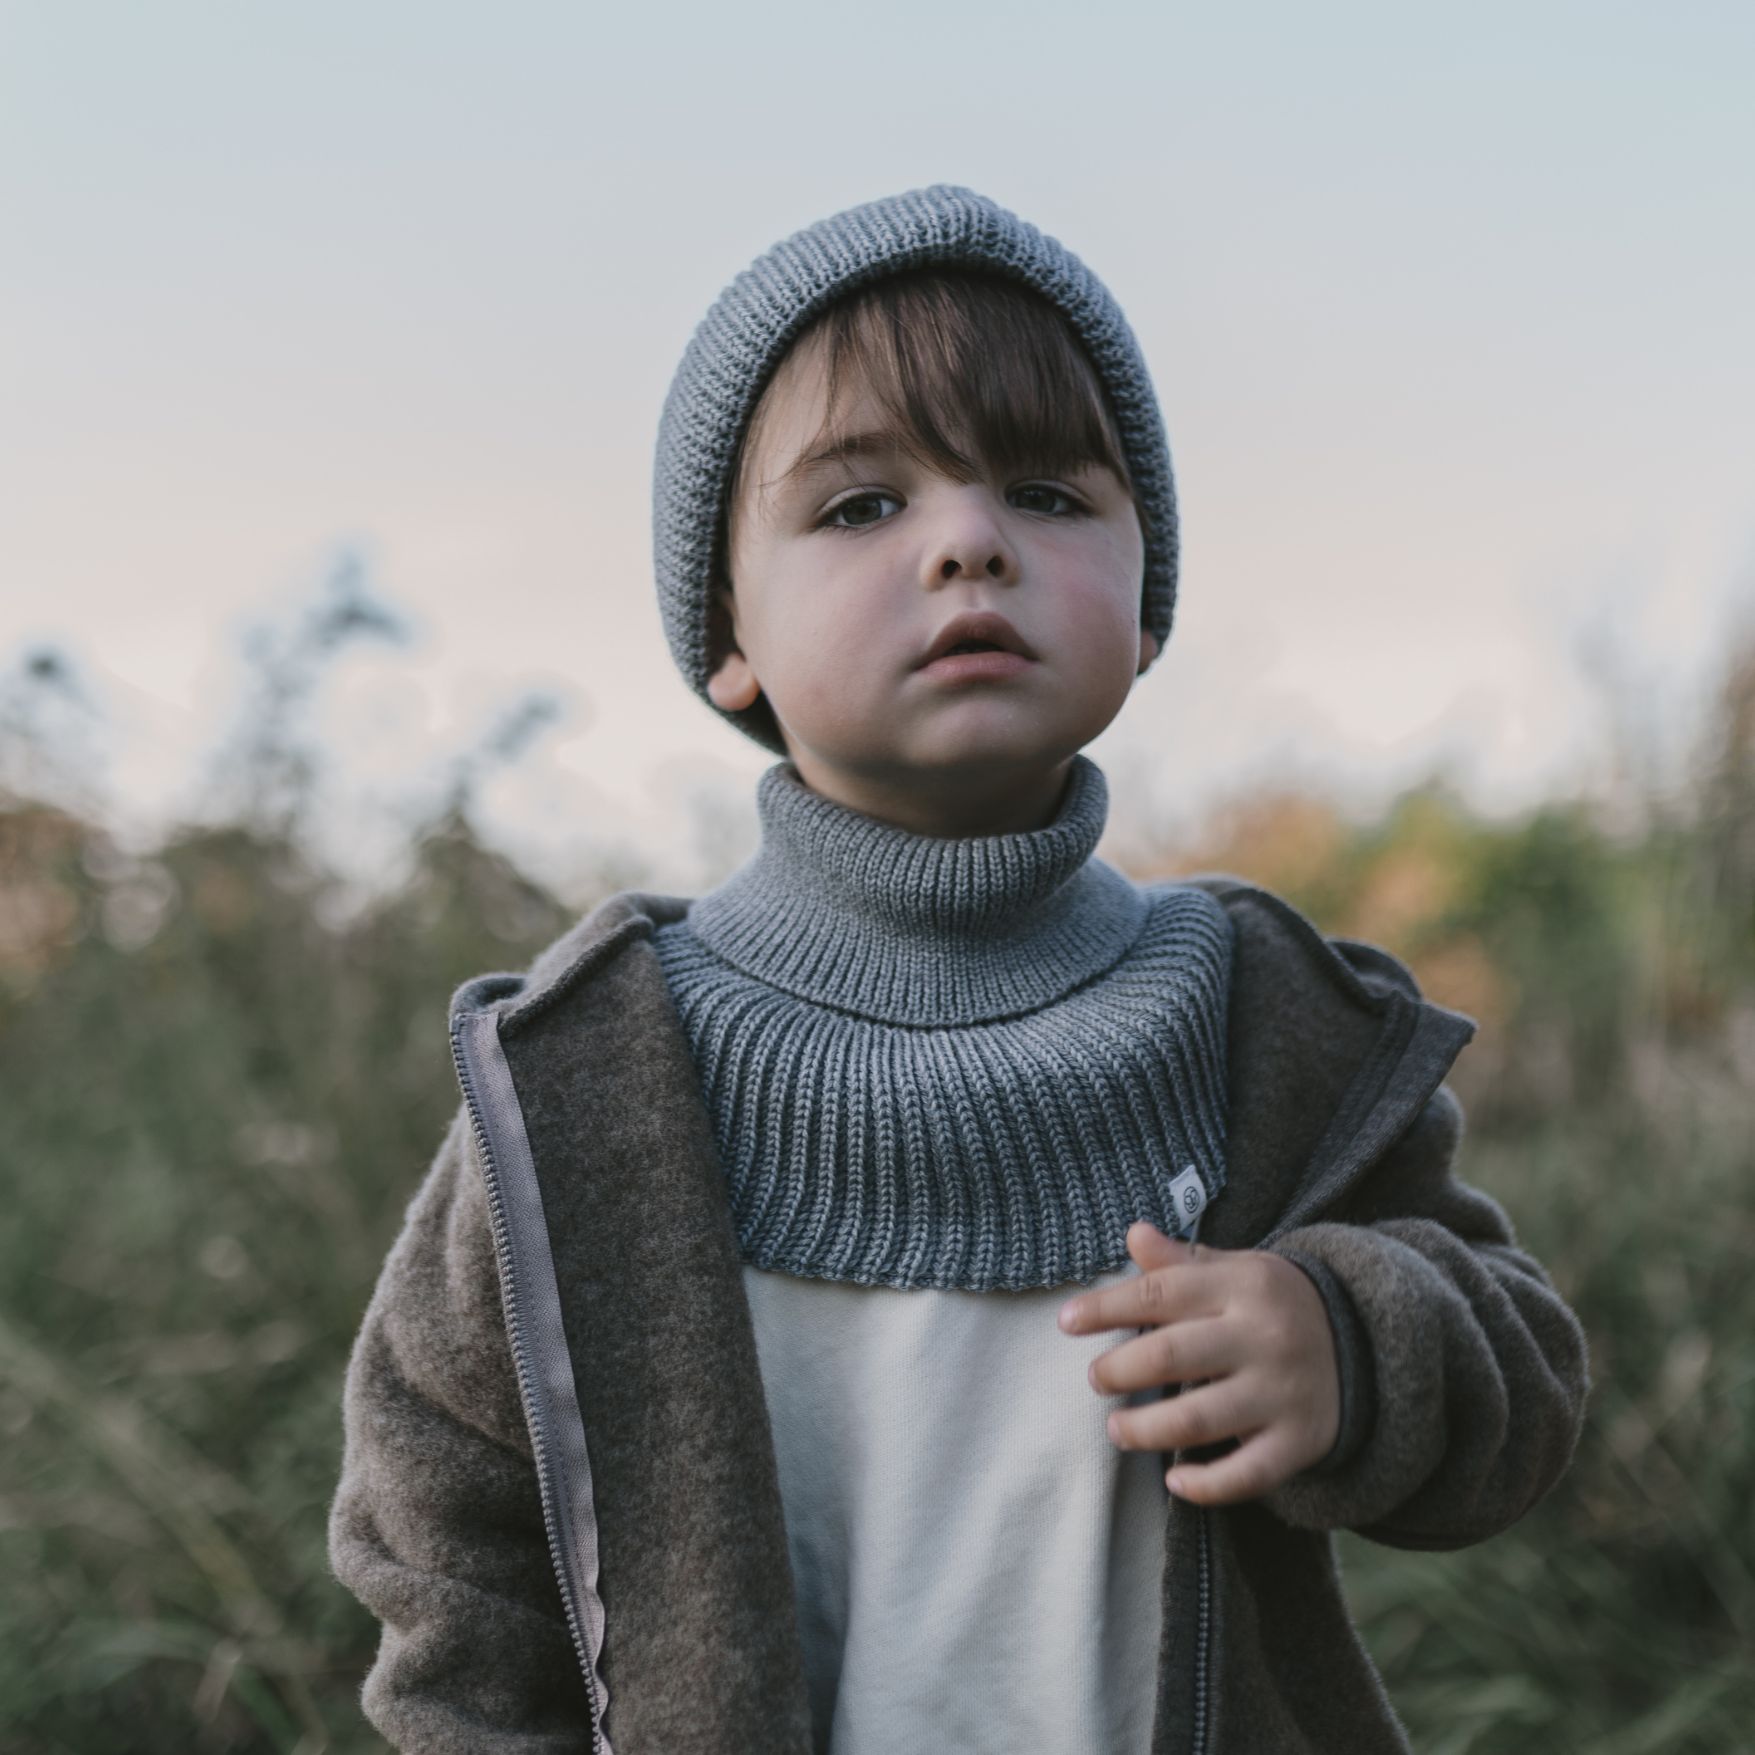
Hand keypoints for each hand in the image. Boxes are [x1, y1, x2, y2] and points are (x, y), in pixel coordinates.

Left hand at [1057, 1221, 1340, 1504]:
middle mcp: (1263, 1337)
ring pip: (1200, 1419)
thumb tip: (1133, 1234)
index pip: (1161, 1293)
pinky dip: (1207, 1485)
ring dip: (1146, 1430)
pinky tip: (1174, 1482)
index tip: (1066, 1322)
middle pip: (1173, 1355)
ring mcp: (1283, 1392)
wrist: (1367, 1341)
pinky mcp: (1300, 1441)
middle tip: (1095, 1379)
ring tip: (1116, 1429)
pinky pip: (1248, 1474)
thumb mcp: (1236, 1270)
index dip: (1107, 1307)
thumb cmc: (1273, 1304)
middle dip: (1120, 1371)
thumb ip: (1182, 1262)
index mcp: (1242, 1285)